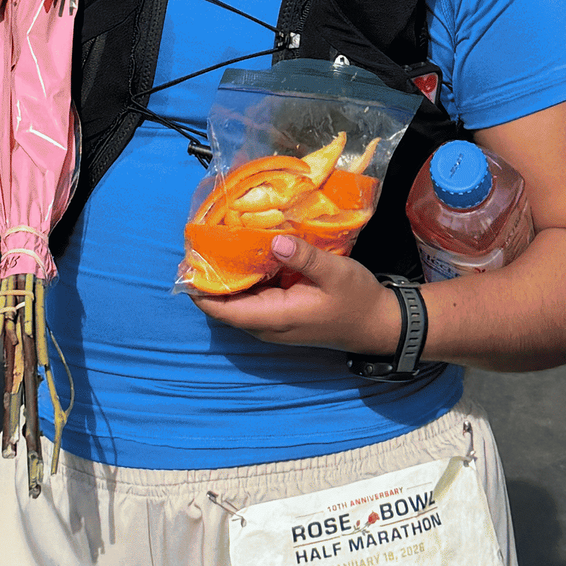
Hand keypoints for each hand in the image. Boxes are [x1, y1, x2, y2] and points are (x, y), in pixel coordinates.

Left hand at [194, 234, 402, 358]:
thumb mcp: (335, 273)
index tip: (188, 260)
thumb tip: (274, 240)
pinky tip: (242, 252)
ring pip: (235, 301)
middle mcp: (266, 325)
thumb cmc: (356, 300)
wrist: (376, 324)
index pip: (222, 310)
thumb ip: (305, 257)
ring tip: (214, 241)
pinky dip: (241, 278)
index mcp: (274, 317)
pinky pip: (250, 298)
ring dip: (223, 277)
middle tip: (199, 240)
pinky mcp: (278, 315)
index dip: (200, 289)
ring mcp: (271, 322)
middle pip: (222, 305)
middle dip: (208, 278)